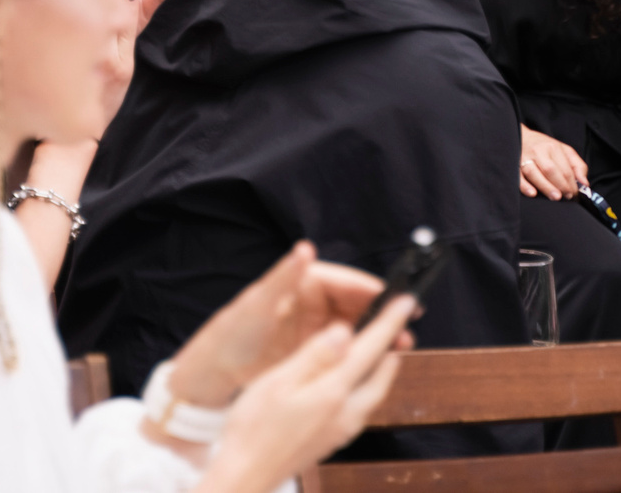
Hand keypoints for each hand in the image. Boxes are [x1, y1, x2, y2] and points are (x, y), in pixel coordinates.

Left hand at [168, 242, 386, 404]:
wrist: (214, 373)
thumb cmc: (232, 334)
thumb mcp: (258, 305)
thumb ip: (284, 276)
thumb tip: (304, 248)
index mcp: (301, 282)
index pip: (344, 280)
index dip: (372, 288)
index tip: (395, 297)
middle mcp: (311, 300)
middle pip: (355, 302)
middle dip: (381, 312)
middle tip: (406, 325)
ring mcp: (313, 326)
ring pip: (355, 325)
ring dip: (376, 332)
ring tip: (399, 344)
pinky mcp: (313, 348)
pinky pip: (345, 345)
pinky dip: (362, 350)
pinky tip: (377, 359)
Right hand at [196, 296, 413, 492]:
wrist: (246, 477)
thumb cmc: (254, 430)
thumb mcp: (279, 381)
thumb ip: (315, 355)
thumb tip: (345, 332)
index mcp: (333, 392)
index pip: (371, 349)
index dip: (389, 322)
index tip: (405, 302)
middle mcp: (346, 413)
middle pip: (381, 375)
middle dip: (390, 348)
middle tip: (395, 326)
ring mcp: (341, 430)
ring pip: (373, 393)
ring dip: (380, 369)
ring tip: (380, 352)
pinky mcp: (332, 440)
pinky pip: (361, 407)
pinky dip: (365, 388)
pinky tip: (351, 386)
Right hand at [518, 124, 587, 198]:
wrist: (522, 137)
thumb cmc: (545, 147)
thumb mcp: (565, 151)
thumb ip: (577, 166)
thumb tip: (584, 183)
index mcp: (552, 147)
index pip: (565, 168)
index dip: (572, 183)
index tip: (575, 193)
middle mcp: (538, 151)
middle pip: (550, 170)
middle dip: (561, 185)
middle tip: (567, 197)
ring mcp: (524, 158)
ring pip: (534, 173)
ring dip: (546, 187)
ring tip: (556, 197)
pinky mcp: (514, 165)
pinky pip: (518, 177)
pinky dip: (525, 186)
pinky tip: (533, 193)